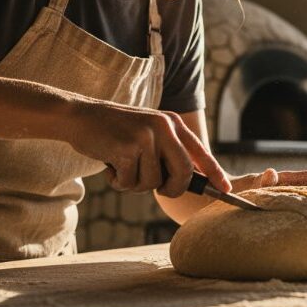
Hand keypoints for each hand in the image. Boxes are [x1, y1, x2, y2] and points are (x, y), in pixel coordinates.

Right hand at [66, 102, 230, 197]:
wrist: (81, 116)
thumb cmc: (115, 131)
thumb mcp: (149, 133)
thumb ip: (168, 151)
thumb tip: (189, 182)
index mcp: (172, 123)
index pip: (200, 152)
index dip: (214, 173)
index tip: (225, 189)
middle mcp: (163, 128)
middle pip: (183, 174)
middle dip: (172, 189)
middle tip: (159, 188)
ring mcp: (145, 137)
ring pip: (152, 183)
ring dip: (134, 183)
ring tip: (122, 165)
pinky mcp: (126, 149)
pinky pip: (129, 183)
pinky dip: (117, 181)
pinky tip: (110, 164)